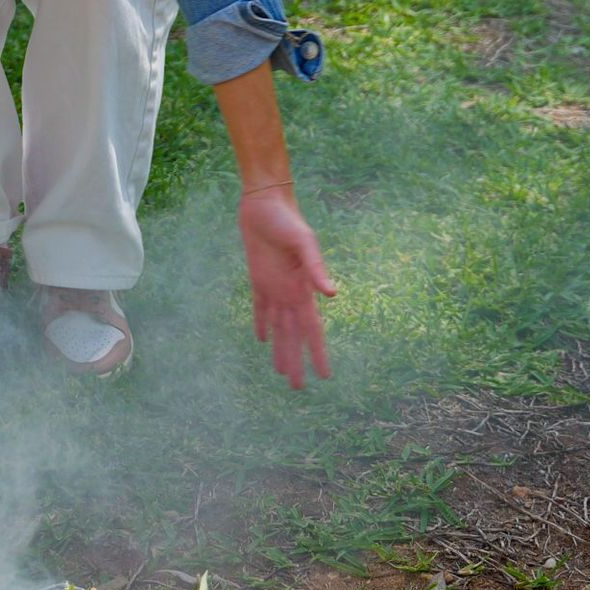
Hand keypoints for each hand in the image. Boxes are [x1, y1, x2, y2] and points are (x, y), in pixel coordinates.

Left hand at [238, 187, 335, 389]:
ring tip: (282, 373)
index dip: (318, 353)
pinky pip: (259, 308)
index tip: (325, 376)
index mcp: (303, 289)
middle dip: (296, 361)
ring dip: (280, 349)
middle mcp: (290, 293)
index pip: (312, 330)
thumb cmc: (287, 219)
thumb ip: (316, 268)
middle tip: (298, 388)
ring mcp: (274, 286)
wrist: (265, 201)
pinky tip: (262, 340)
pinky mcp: (257, 278)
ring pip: (277, 327)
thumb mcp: (304, 242)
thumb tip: (332, 294)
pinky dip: (261, 324)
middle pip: (293, 335)